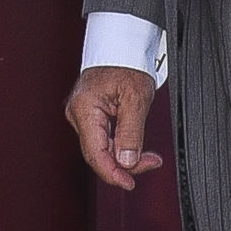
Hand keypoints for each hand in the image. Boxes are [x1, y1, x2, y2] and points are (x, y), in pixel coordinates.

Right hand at [65, 65, 163, 191]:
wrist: (122, 47)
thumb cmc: (128, 64)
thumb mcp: (136, 99)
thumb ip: (131, 133)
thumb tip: (126, 162)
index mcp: (84, 110)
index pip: (95, 153)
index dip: (113, 173)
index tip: (130, 183)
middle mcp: (78, 114)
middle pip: (98, 153)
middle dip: (125, 164)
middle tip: (152, 163)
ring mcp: (82, 115)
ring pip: (102, 148)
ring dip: (125, 156)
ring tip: (150, 157)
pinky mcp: (90, 115)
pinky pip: (104, 138)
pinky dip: (121, 146)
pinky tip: (136, 149)